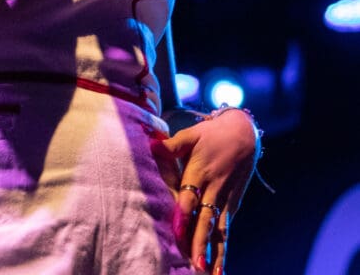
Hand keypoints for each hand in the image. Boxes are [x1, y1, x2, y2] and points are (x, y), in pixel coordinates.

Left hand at [151, 108, 259, 273]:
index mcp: (200, 171)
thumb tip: (152, 144)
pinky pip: (226, 230)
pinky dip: (222, 248)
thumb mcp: (192, 135)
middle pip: (206, 219)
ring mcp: (225, 199)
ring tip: (209, 273)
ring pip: (219, 230)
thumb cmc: (211, 135)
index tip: (177, 230)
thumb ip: (172, 144)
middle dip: (200, 242)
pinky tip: (218, 267)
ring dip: (214, 252)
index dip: (184, 213)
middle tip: (194, 264)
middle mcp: (214, 188)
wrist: (244, 134)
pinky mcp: (233, 205)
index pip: (191, 195)